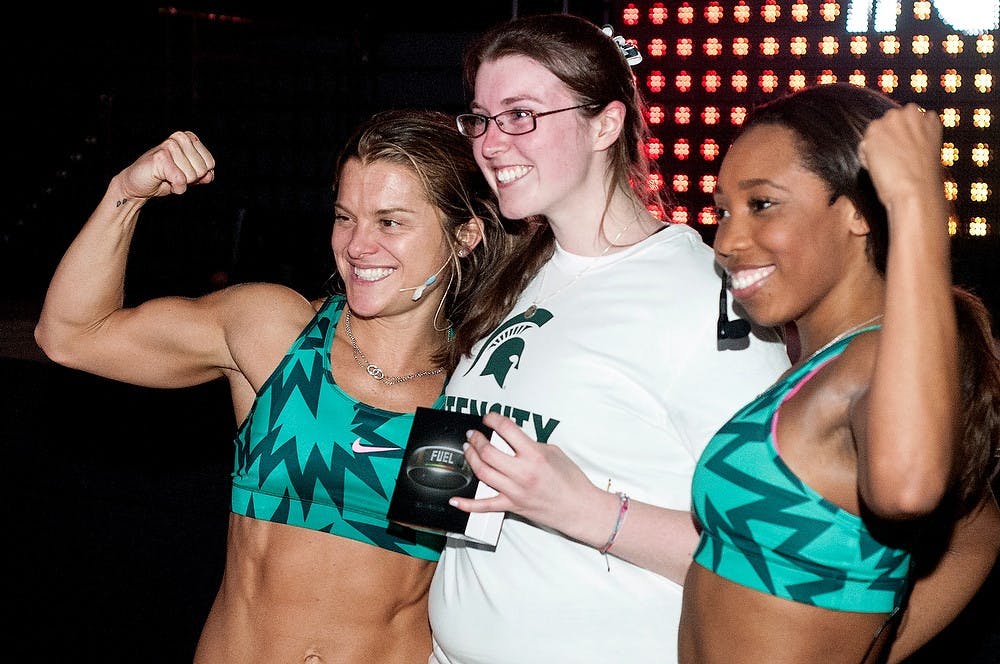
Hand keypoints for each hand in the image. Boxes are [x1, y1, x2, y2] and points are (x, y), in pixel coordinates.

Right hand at [117, 130, 215, 200]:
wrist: (137, 185)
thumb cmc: (163, 178)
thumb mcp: (188, 176)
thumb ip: (203, 175)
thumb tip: (210, 175)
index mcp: (189, 138)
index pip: (210, 163)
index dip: (199, 175)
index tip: (183, 172)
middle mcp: (180, 138)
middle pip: (202, 169)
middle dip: (190, 179)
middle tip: (173, 175)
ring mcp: (169, 146)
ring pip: (192, 176)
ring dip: (181, 183)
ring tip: (167, 177)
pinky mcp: (160, 157)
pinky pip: (181, 180)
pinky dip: (176, 188)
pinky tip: (164, 181)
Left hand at [449, 412, 609, 544]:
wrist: (579, 508)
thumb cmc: (571, 480)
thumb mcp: (554, 452)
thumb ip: (531, 445)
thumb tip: (513, 441)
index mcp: (534, 455)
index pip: (506, 430)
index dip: (493, 419)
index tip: (489, 417)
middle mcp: (522, 473)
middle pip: (488, 452)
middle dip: (476, 439)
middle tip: (473, 434)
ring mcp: (515, 491)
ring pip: (483, 473)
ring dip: (471, 459)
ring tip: (468, 449)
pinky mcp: (512, 506)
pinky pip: (485, 506)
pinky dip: (468, 504)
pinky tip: (455, 500)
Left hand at [857, 104, 942, 213]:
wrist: (917, 191)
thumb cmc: (923, 179)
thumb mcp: (928, 150)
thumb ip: (916, 138)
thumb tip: (900, 140)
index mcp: (928, 117)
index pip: (906, 120)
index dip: (902, 138)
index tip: (904, 152)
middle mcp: (910, 112)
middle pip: (889, 123)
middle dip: (888, 138)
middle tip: (895, 160)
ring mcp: (891, 121)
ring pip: (875, 133)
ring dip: (876, 147)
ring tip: (889, 165)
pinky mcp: (874, 131)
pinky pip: (863, 146)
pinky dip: (866, 158)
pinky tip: (880, 168)